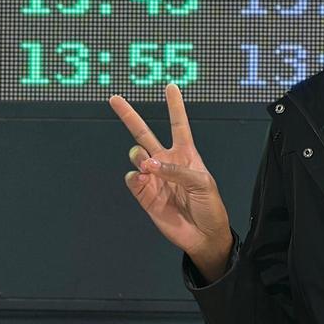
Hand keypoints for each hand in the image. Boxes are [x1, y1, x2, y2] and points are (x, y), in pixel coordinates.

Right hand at [109, 84, 230, 260]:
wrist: (203, 236)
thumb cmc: (210, 207)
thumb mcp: (202, 183)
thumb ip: (176, 170)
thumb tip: (149, 164)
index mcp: (186, 154)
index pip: (178, 125)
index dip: (175, 106)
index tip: (171, 87)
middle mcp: (167, 162)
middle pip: (144, 134)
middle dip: (129, 116)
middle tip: (114, 99)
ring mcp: (154, 178)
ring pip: (136, 155)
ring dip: (139, 156)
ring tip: (148, 166)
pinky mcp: (145, 195)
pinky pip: (133, 179)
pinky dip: (135, 177)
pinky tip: (143, 179)